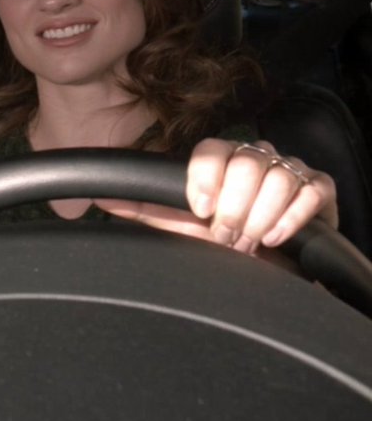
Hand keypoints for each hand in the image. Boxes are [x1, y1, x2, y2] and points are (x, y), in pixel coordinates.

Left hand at [94, 139, 337, 253]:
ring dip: (259, 218)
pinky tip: (276, 237)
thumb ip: (141, 208)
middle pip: (245, 164)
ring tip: (250, 241)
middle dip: (233, 210)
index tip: (200, 210)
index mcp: (221, 160)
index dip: (205, 179)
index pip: (212, 149)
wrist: (262, 271)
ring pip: (277, 177)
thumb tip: (99, 197)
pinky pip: (311, 190)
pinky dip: (291, 217)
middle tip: (225, 237)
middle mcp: (255, 157)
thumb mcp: (176, 226)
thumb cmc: (218, 244)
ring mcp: (289, 170)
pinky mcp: (319, 189)